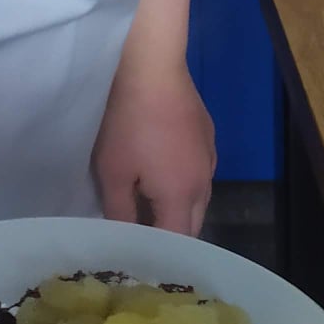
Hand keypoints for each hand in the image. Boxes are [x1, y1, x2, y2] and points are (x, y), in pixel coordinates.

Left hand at [92, 58, 216, 237]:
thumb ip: (120, 211)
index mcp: (182, 195)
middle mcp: (204, 182)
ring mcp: (210, 157)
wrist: (152, 67)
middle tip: (142, 237)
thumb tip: (126, 236)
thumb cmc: (127, 121)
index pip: (177, 242)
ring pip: (200, 199)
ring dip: (179, 209)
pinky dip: (185, 184)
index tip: (137, 256)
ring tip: (150, 208)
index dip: (158, 254)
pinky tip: (162, 171)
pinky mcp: (208, 135)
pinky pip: (200, 173)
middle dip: (171, 236)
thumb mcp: (113, 170)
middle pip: (193, 224)